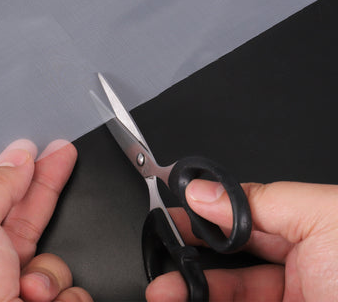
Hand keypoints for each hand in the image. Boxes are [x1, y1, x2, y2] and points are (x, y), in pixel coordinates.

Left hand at [0, 139, 92, 301]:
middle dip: (52, 182)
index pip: (7, 198)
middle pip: (35, 216)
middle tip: (65, 151)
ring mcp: (21, 292)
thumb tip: (17, 157)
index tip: (44, 149)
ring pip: (58, 264)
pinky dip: (64, 300)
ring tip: (26, 291)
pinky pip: (73, 296)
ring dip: (50, 274)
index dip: (28, 171)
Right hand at [146, 180, 337, 300]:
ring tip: (162, 289)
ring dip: (189, 291)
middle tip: (161, 258)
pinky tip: (185, 299)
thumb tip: (203, 191)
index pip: (241, 220)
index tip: (172, 219)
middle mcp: (298, 271)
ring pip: (226, 295)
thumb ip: (256, 200)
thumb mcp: (320, 215)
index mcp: (306, 232)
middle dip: (189, 257)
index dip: (204, 218)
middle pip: (228, 263)